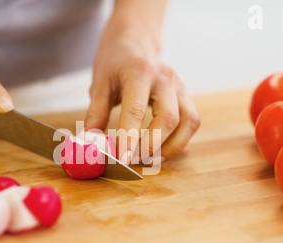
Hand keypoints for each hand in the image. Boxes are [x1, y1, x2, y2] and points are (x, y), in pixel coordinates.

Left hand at [85, 1, 199, 164]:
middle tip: (132, 161)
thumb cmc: (115, 62)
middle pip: (169, 118)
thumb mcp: (99, 83)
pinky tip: (160, 150)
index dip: (129, 138)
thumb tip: (90, 144)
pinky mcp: (185, 96)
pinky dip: (178, 141)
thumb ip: (96, 114)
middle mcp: (165, 79)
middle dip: (151, 146)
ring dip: (170, 148)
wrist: (135, 40)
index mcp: (139, 72)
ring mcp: (179, 87)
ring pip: (188, 122)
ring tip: (148, 160)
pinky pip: (191, 122)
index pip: (136, 110)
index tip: (121, 159)